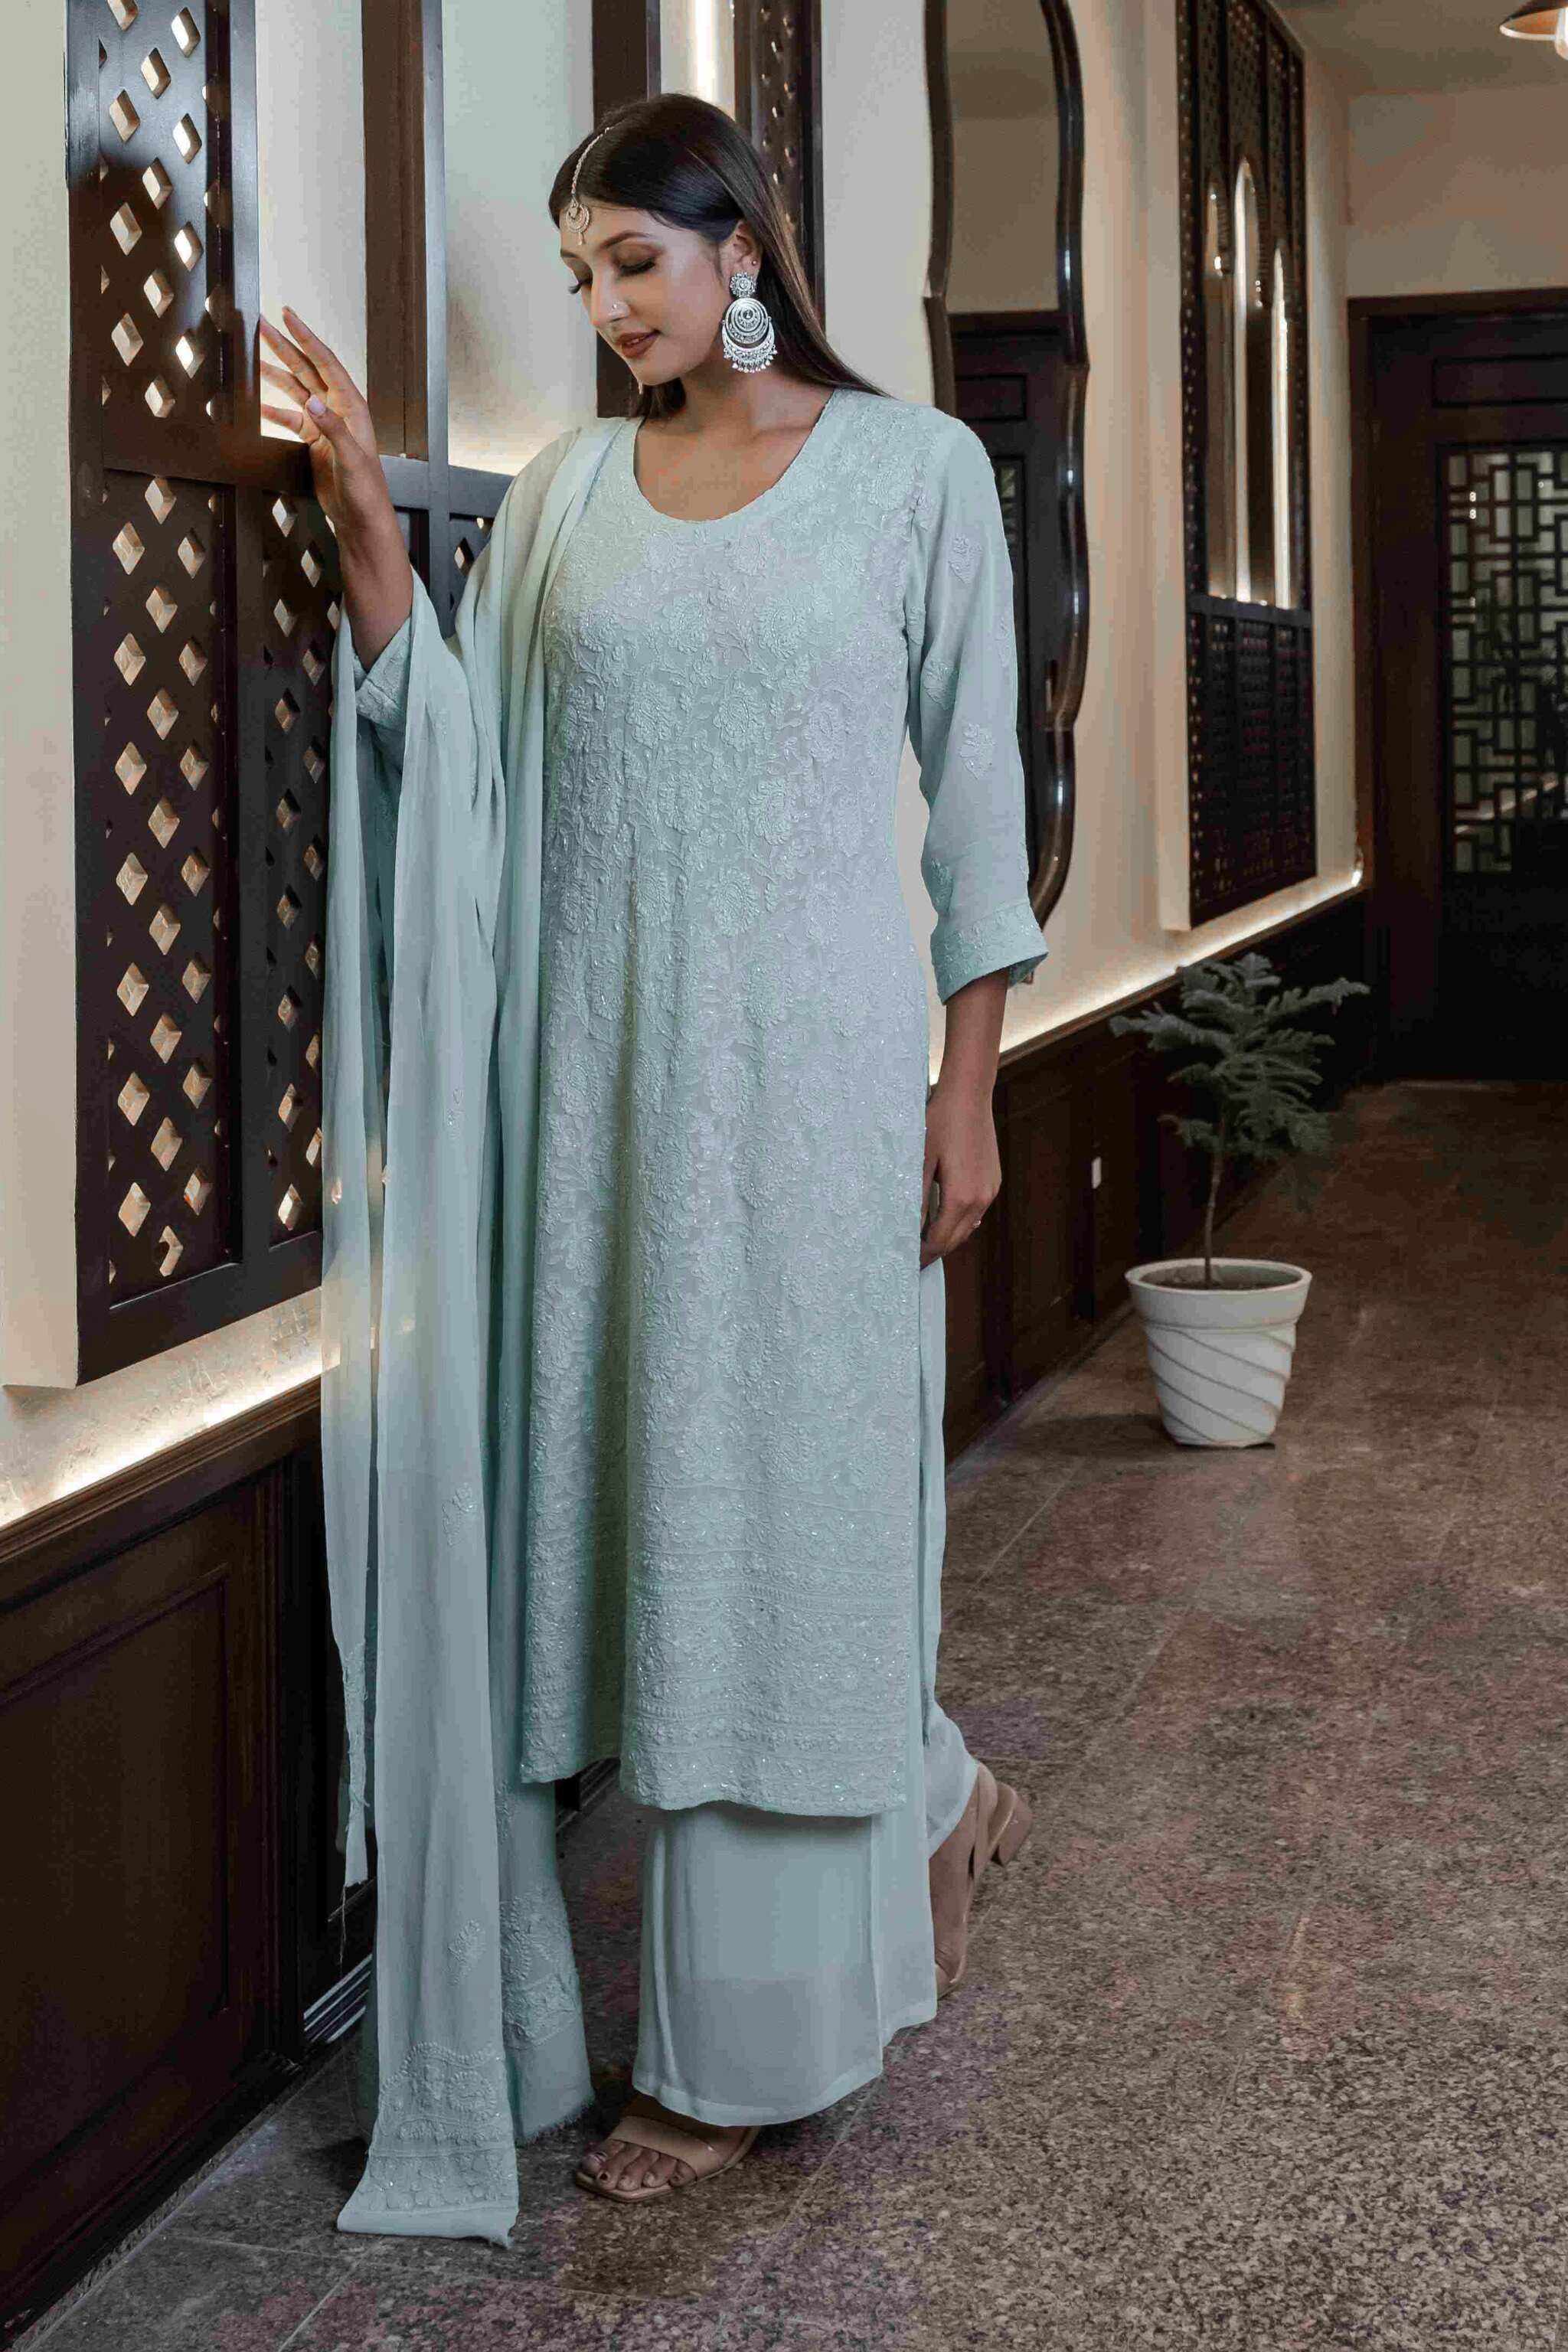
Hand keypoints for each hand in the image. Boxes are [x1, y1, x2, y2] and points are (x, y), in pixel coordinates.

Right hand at [258, 306, 388, 542]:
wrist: (361, 519)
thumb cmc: (366, 491)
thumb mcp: (352, 458)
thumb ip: (333, 429)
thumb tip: (312, 401)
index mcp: (352, 407)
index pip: (326, 363)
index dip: (306, 338)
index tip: (288, 316)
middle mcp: (339, 410)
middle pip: (308, 369)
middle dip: (285, 346)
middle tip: (262, 325)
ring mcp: (325, 425)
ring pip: (296, 390)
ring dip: (276, 373)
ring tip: (254, 355)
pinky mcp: (315, 442)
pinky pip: (291, 419)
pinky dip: (275, 410)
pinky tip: (258, 403)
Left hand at [920, 1082, 1000, 1267]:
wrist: (969, 1096)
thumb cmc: (939, 1123)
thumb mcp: (919, 1161)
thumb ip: (916, 1199)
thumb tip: (907, 1229)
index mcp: (960, 1198)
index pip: (939, 1241)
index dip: (922, 1255)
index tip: (906, 1264)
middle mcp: (980, 1199)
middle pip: (955, 1240)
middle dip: (934, 1252)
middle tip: (912, 1259)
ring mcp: (990, 1191)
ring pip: (967, 1228)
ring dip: (947, 1238)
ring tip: (925, 1242)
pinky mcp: (994, 1181)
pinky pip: (976, 1212)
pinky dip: (959, 1222)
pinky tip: (944, 1219)